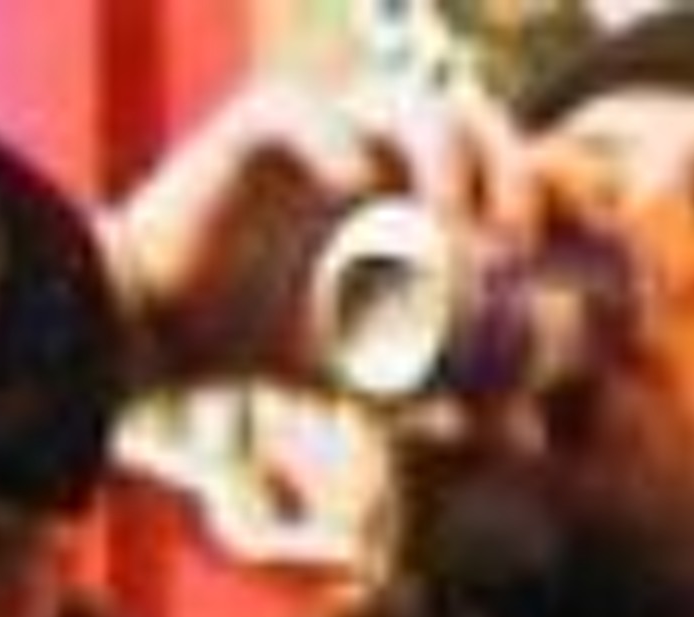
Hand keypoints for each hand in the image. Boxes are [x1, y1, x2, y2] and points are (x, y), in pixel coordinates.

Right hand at [104, 75, 532, 390]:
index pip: (491, 159)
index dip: (528, 188)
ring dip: (438, 157)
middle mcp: (372, 149)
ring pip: (400, 102)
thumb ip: (448, 400)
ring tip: (444, 225)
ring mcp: (319, 132)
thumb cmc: (264, 350)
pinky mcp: (253, 129)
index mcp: (406, 192)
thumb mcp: (371, 385)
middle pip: (465, 117)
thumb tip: (533, 438)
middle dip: (502, 167)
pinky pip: (304, 112)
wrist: (160, 336)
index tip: (532, 255)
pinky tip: (355, 188)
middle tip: (509, 240)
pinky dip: (337, 142)